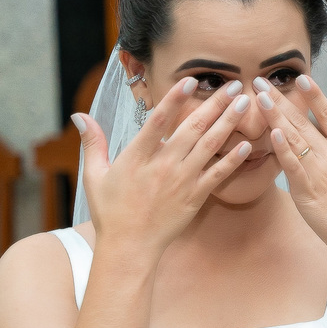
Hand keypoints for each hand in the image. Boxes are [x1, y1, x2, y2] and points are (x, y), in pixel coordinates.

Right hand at [74, 77, 252, 252]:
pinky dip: (233, 159)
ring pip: (210, 146)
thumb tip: (79, 115)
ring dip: (228, 123)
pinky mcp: (195, 197)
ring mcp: (182, 181)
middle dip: (215, 104)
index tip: (191, 80)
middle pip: (193, 128)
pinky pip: (218, 175)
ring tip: (243, 103)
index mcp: (137, 157)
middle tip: (234, 84)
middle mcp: (163, 166)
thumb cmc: (111, 212)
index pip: (158, 121)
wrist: (129, 247)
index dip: (175, 99)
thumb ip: (92, 142)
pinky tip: (248, 144)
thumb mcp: (95, 176)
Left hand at [253, 75, 326, 255]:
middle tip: (262, 82)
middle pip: (306, 123)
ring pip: (295, 139)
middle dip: (283, 101)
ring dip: (276, 116)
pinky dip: (282, 148)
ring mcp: (321, 174)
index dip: (316, 96)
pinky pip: (292, 165)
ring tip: (261, 98)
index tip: (301, 78)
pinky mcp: (307, 191)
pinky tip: (272, 131)